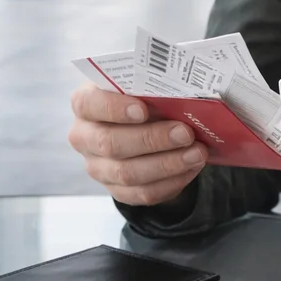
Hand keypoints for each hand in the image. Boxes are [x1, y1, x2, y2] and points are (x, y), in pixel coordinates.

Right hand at [68, 84, 207, 206]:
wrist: (143, 129)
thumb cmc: (142, 99)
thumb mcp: (143, 87)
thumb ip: (153, 88)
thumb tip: (185, 94)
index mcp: (85, 104)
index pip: (89, 104)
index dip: (114, 108)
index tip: (144, 110)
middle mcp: (85, 137)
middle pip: (110, 143)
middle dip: (152, 139)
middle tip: (185, 133)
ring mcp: (98, 167)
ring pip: (127, 173)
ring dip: (167, 164)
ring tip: (196, 153)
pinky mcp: (117, 190)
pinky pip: (143, 193)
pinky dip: (171, 181)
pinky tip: (191, 168)